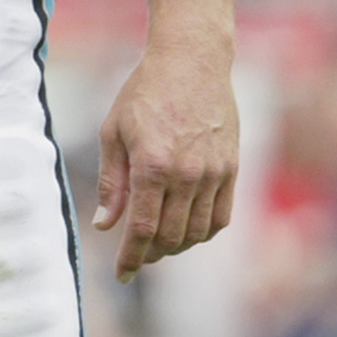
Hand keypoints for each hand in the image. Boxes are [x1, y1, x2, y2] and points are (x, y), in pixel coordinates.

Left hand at [92, 42, 240, 283]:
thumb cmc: (145, 92)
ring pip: (197, 232)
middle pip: (170, 237)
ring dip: (176, 246)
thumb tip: (104, 225)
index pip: (141, 230)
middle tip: (136, 256)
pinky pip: (221, 216)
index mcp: (152, 165)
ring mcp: (214, 172)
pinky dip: (203, 232)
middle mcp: (187, 174)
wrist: (192, 60)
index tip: (121, 276)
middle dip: (149, 254)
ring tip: (159, 243)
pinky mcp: (231, 167)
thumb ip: (111, 182)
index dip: (130, 258)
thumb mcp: (113, 132)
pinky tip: (188, 230)